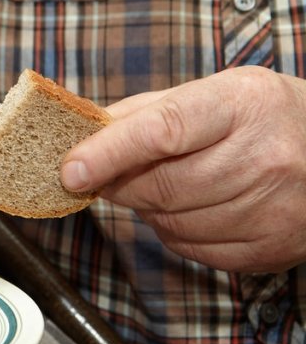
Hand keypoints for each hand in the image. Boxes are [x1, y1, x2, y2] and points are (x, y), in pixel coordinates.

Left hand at [61, 66, 305, 271]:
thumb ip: (144, 113)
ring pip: (171, 223)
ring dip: (148, 209)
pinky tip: (193, 208)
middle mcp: (265, 155)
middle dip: (121, 184)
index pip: (162, 130)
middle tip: (109, 174)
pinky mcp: (272, 247)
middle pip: (160, 186)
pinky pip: (193, 249)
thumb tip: (81, 134)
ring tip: (166, 184)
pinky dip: (175, 233)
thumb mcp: (214, 93)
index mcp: (243, 103)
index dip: (108, 153)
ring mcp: (273, 207)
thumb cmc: (263, 117)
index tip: (70, 170)